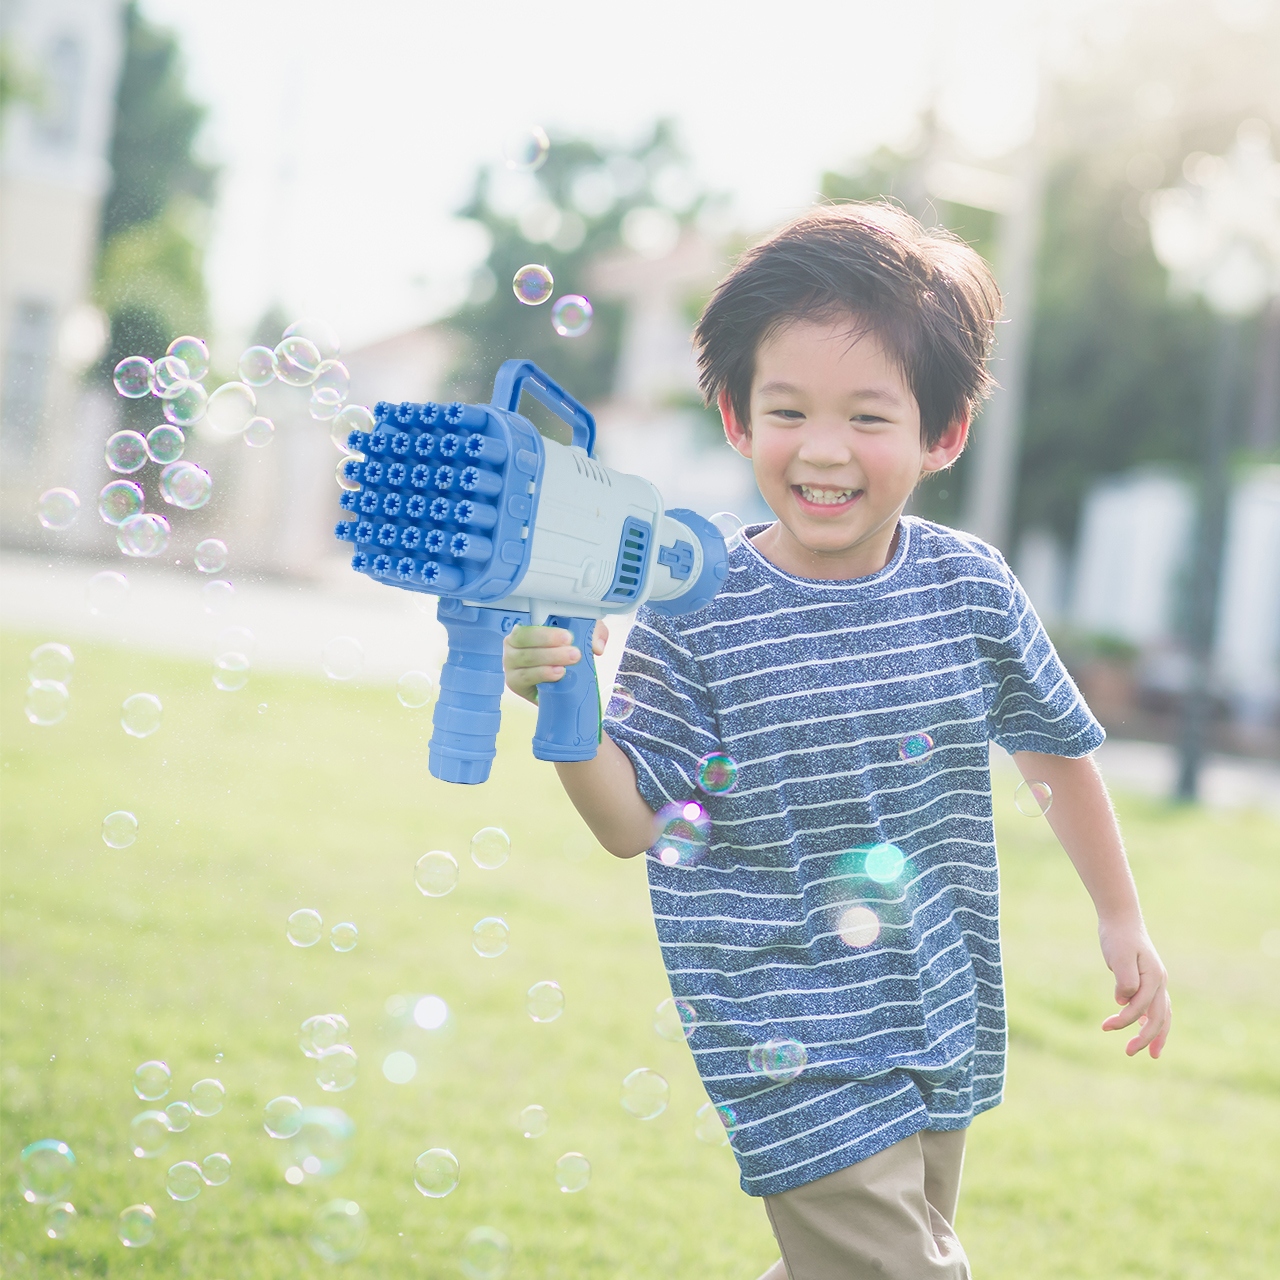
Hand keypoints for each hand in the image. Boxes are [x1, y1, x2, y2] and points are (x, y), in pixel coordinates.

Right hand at [503, 620, 608, 704]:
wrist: (560, 687)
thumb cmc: (563, 656)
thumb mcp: (581, 639)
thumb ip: (593, 634)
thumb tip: (597, 646)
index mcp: (527, 628)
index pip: (531, 622)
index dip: (547, 629)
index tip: (568, 636)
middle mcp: (514, 644)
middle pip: (525, 639)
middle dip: (550, 643)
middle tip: (574, 652)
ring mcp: (511, 664)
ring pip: (526, 658)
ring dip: (549, 659)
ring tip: (567, 664)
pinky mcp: (514, 682)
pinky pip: (525, 676)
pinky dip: (541, 674)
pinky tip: (557, 674)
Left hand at [1097, 917, 1170, 1058]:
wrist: (1120, 920)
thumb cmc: (1118, 937)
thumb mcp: (1119, 956)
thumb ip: (1125, 980)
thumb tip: (1124, 1002)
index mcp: (1155, 978)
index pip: (1142, 1009)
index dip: (1124, 1021)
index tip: (1104, 1026)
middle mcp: (1160, 982)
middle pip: (1159, 1018)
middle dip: (1145, 1039)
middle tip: (1128, 1053)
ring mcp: (1157, 982)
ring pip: (1162, 1015)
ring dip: (1155, 1035)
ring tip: (1150, 1053)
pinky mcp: (1148, 980)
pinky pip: (1155, 1006)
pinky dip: (1151, 1020)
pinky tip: (1142, 1028)